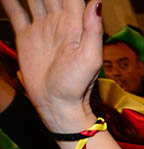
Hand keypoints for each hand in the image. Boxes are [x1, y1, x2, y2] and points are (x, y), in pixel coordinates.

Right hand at [3, 0, 102, 130]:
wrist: (57, 104)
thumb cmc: (77, 85)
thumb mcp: (90, 57)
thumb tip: (96, 1)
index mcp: (75, 24)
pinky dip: (9, 1)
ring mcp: (42, 28)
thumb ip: (93, 29)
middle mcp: (59, 22)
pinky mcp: (26, 37)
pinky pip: (16, 12)